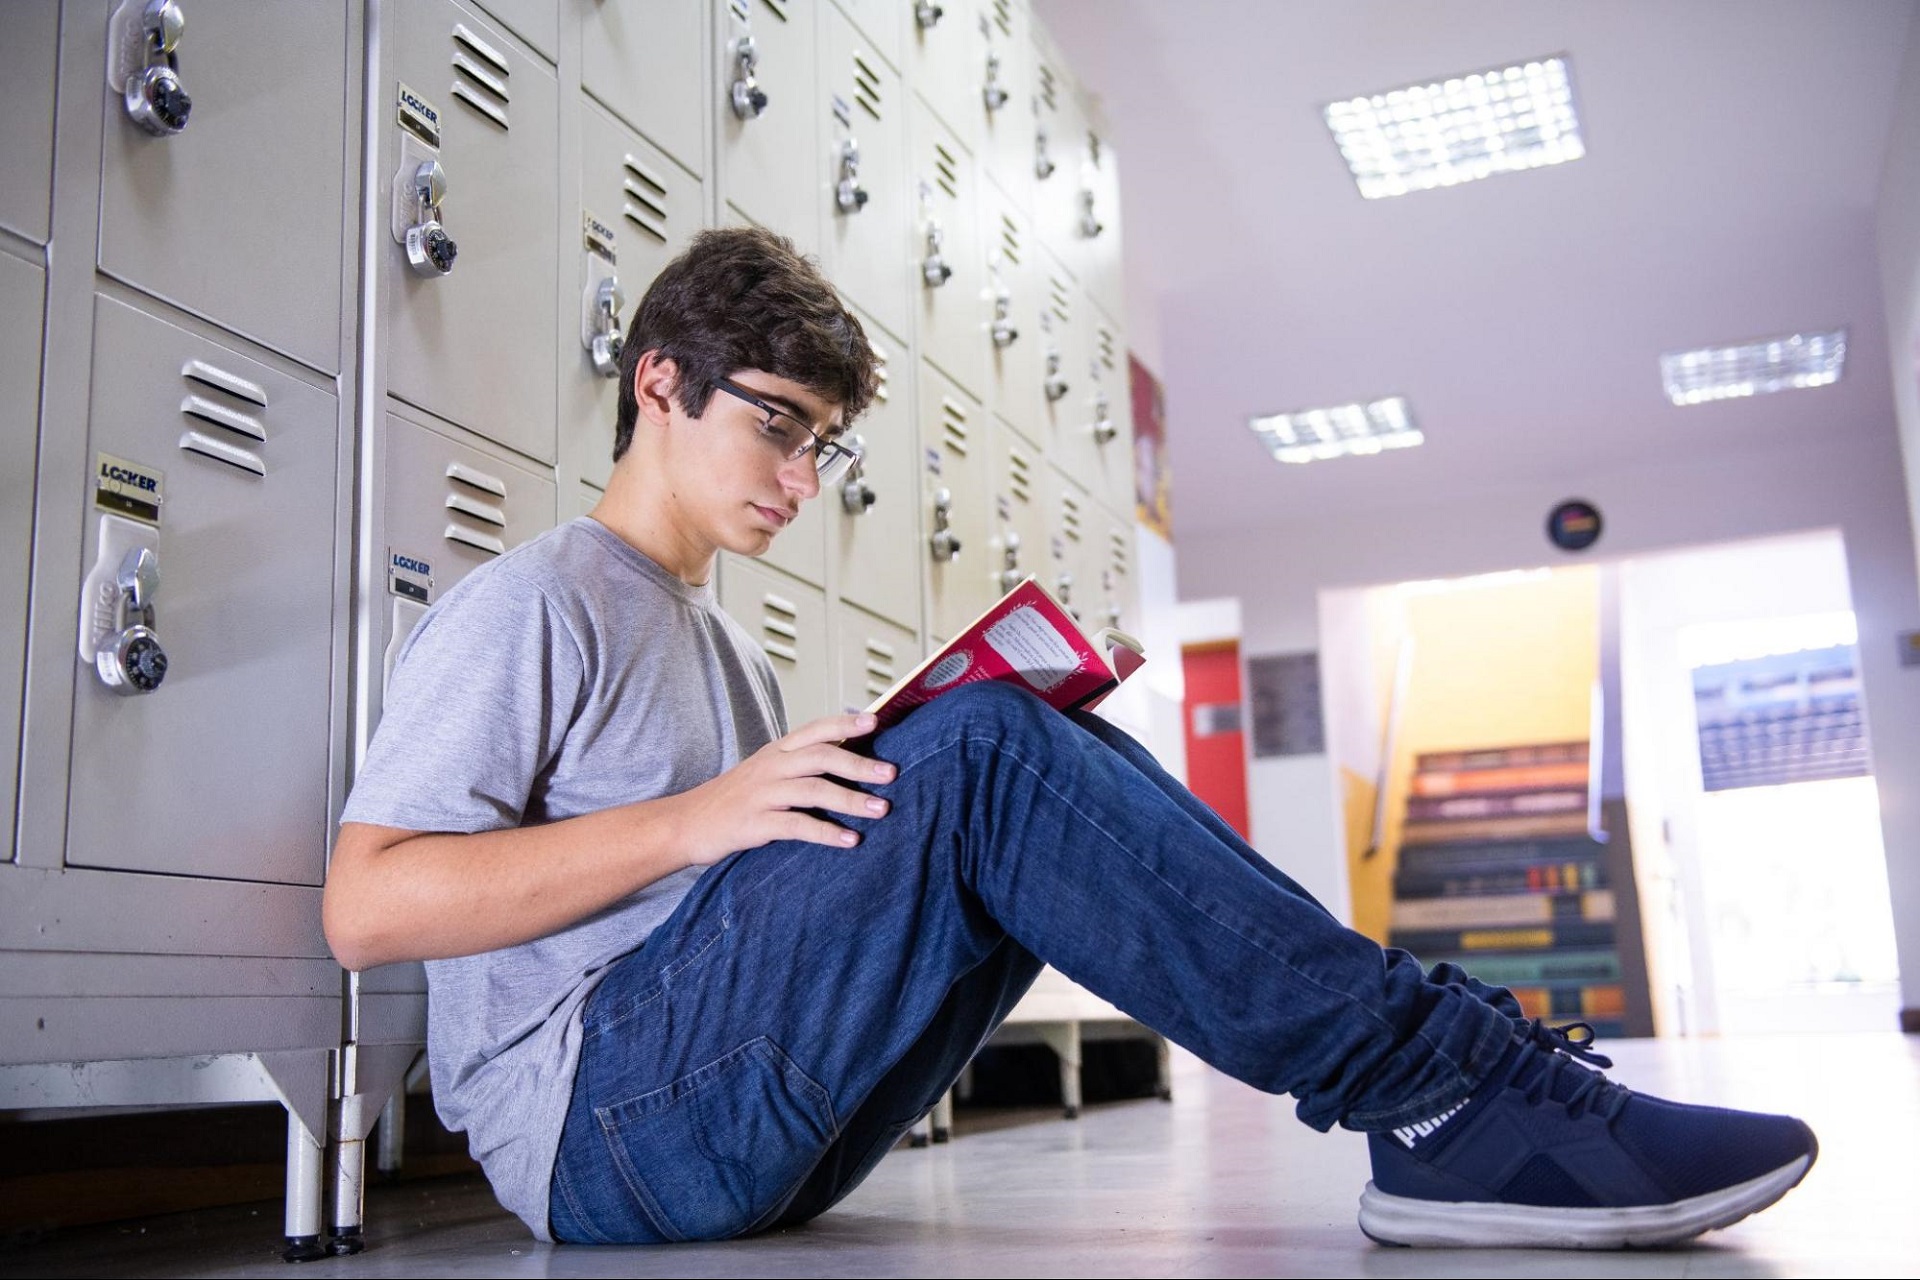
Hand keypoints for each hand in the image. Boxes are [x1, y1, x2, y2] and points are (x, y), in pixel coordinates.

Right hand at [673, 712, 895, 865]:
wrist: (685, 823)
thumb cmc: (734, 799)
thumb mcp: (765, 772)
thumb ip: (800, 764)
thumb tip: (847, 760)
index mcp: (775, 751)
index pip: (815, 729)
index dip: (845, 724)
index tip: (876, 722)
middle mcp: (770, 767)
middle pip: (821, 757)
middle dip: (859, 764)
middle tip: (892, 773)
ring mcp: (762, 795)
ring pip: (813, 790)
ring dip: (851, 800)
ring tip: (881, 809)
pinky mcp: (755, 824)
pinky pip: (797, 825)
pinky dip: (827, 832)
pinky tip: (851, 840)